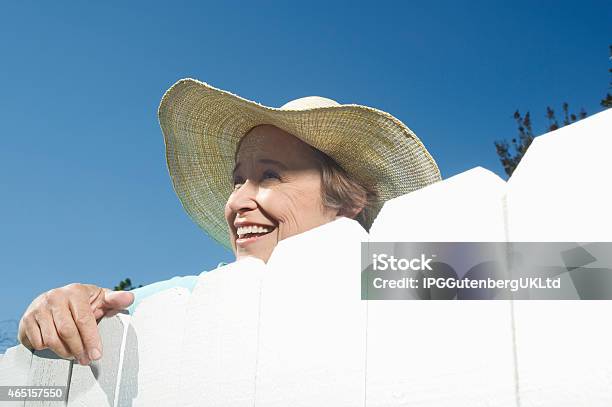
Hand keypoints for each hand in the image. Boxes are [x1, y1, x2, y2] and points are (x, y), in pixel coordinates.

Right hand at [18, 284, 133, 364]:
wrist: (53, 301)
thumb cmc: (82, 302)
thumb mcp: (101, 299)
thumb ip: (115, 300)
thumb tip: (129, 298)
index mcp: (76, 291)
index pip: (84, 319)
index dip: (91, 339)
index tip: (97, 354)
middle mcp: (56, 296)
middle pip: (67, 331)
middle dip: (79, 349)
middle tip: (86, 360)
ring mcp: (39, 307)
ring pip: (52, 339)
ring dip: (65, 352)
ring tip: (74, 354)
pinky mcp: (27, 319)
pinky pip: (37, 342)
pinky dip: (48, 349)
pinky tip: (57, 346)